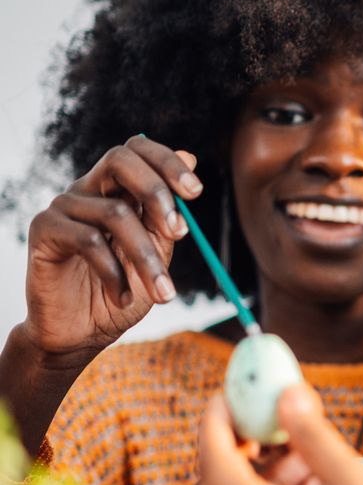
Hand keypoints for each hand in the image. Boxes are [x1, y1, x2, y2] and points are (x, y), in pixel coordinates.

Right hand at [22, 135, 200, 360]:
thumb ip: (169, 212)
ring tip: (164, 293)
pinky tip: (123, 297)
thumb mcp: (158, 252)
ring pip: (114, 213)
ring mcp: (63, 207)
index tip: (196, 193)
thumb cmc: (123, 291)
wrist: (81, 333)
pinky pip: (88, 240)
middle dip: (157, 191)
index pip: (138, 151)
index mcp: (117, 190)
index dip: (168, 163)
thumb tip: (192, 157)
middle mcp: (88, 190)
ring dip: (147, 258)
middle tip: (179, 232)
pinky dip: (114, 273)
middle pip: (120, 160)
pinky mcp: (44, 230)